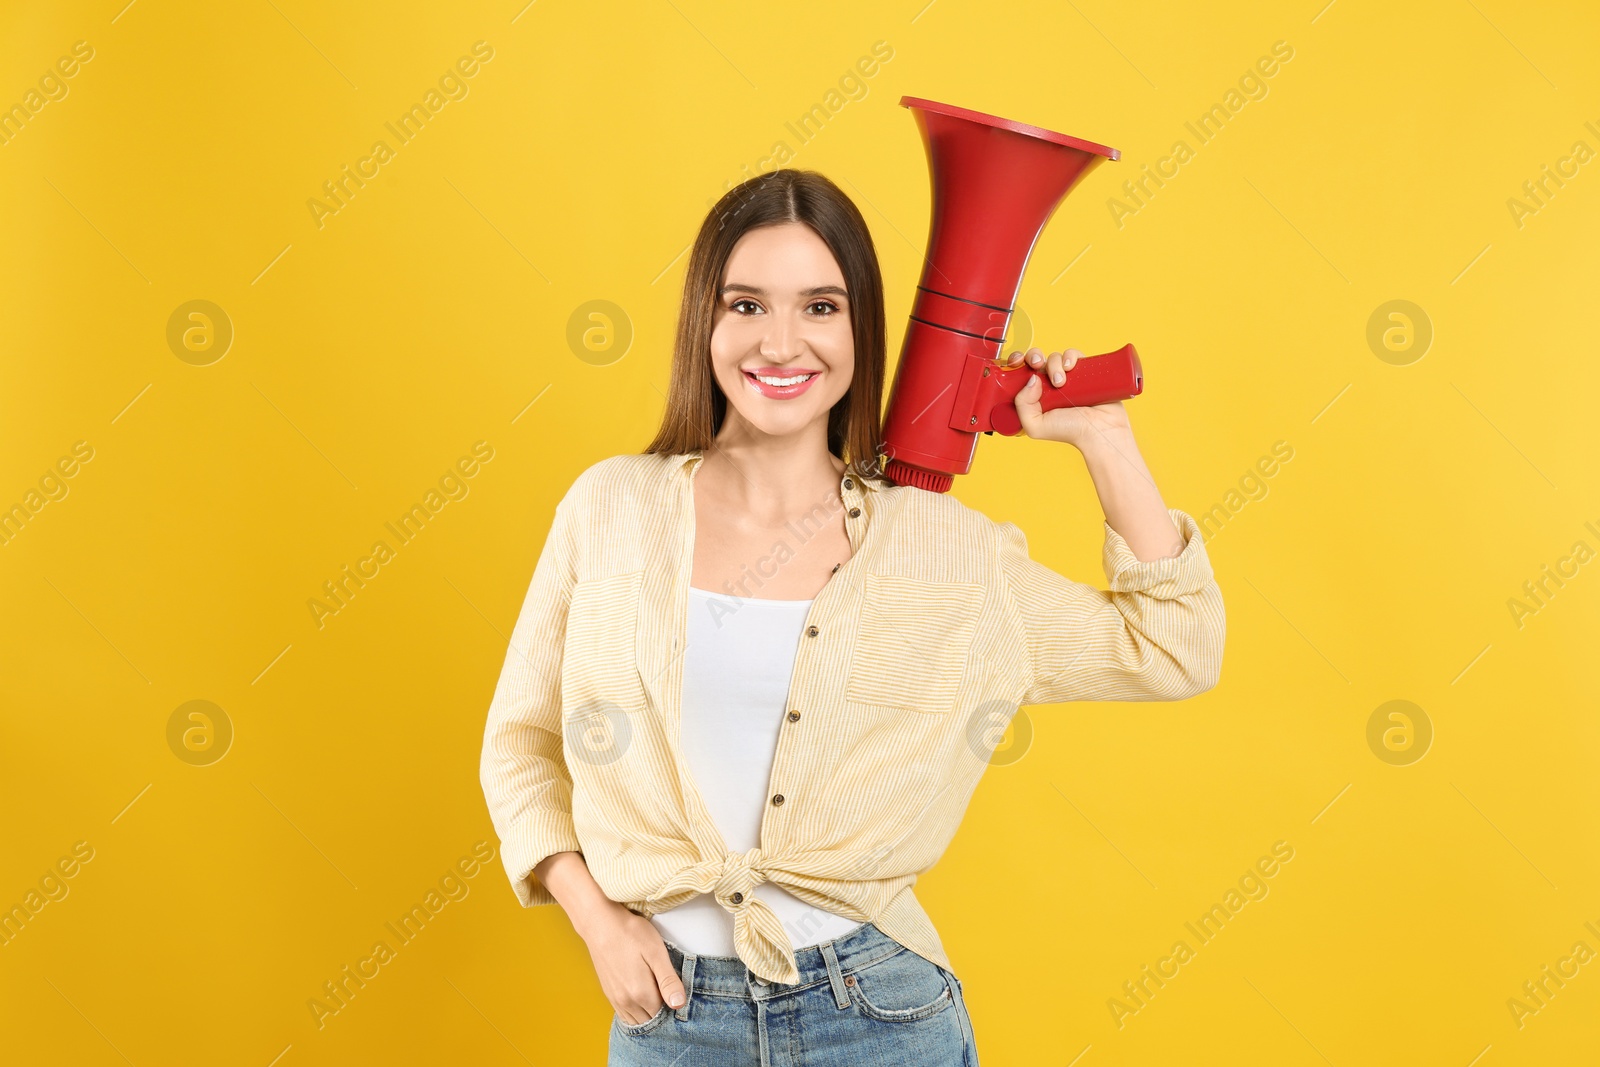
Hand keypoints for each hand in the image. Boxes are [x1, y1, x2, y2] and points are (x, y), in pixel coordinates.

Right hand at [578, 900, 686, 1025]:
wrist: (601, 924)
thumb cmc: (631, 934)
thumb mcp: (656, 953)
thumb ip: (668, 981)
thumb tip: (679, 1004)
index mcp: (640, 994)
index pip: (663, 1015)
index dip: (673, 1006)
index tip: (677, 992)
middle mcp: (626, 1002)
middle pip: (650, 1020)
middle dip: (661, 1013)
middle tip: (668, 991)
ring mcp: (615, 999)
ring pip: (636, 1021)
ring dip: (648, 1015)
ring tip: (657, 994)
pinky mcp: (608, 994)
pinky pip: (624, 1015)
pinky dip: (636, 1013)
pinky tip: (642, 998)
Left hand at [1006, 347, 1131, 450]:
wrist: (1098, 429)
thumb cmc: (1069, 431)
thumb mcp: (1035, 425)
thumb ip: (1022, 405)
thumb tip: (1031, 379)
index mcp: (1035, 394)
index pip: (1020, 372)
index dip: (1017, 362)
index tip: (1017, 362)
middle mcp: (1049, 384)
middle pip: (1036, 359)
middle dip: (1034, 357)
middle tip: (1038, 365)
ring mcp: (1067, 376)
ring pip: (1054, 357)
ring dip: (1054, 365)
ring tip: (1061, 383)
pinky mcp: (1083, 370)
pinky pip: (1073, 354)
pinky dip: (1070, 356)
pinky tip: (1070, 368)